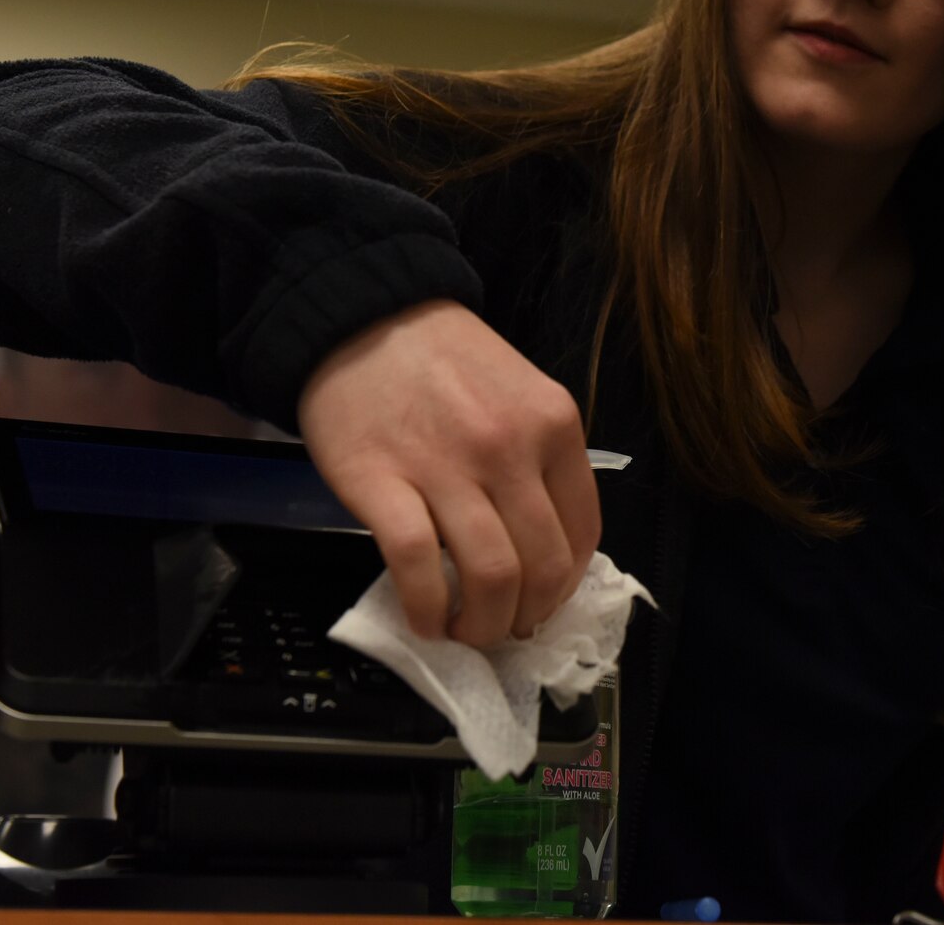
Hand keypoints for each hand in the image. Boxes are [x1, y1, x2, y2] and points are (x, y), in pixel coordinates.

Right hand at [296, 298, 601, 646]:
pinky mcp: (383, 484)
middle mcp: (510, 448)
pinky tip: (423, 618)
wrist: (360, 314)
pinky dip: (426, 610)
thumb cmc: (440, 358)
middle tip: (502, 626)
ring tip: (463, 629)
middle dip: (526, 616)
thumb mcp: (519, 391)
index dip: (565, 585)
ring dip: (481, 625)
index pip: (583, 533)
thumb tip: (543, 548)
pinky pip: (418, 569)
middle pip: (542, 567)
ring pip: (491, 578)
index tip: (542, 600)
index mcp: (553, 425)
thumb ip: (540, 459)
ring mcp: (447, 467)